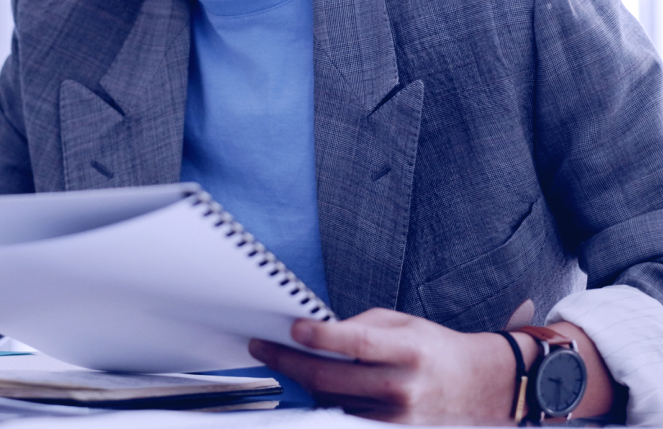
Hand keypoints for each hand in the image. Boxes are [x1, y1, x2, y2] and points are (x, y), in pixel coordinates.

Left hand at [249, 308, 517, 423]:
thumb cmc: (434, 347)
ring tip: (279, 362)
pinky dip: (321, 400)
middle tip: (261, 347)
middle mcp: (401, 386)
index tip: (292, 328)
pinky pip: (343, 416)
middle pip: (331, 378)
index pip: (356, 343)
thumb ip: (360, 327)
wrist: (478, 386)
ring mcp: (395, 416)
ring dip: (299, 381)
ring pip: (330, 400)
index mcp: (408, 350)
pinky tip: (306, 385)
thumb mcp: (402, 323)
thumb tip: (314, 333)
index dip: (320, 337)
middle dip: (288, 362)